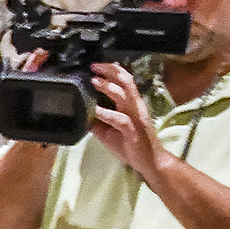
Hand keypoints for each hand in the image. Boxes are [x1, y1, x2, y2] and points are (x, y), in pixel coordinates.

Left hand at [86, 62, 163, 178]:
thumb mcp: (108, 131)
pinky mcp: (133, 131)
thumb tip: (80, 113)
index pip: (124, 81)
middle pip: (126, 81)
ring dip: (108, 87)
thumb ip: (96, 120)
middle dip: (110, 71)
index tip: (95, 65)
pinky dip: (107, 113)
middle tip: (94, 66)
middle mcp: (135, 106)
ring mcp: (135, 117)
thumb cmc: (130, 144)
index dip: (112, 70)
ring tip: (94, 81)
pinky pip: (120, 119)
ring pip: (124, 96)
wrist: (149, 162)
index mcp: (131, 104)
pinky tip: (96, 110)